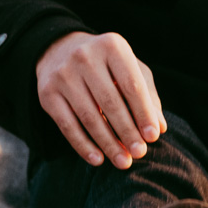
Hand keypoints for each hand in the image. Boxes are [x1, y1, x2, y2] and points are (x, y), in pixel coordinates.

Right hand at [35, 31, 162, 168]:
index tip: (154, 136)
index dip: (143, 112)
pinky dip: (83, 145)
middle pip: (110, 102)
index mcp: (112, 46)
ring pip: (89, 116)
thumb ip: (148, 95)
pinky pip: (67, 125)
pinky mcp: (46, 93)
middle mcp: (85, 57)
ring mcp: (63, 74)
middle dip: (127, 131)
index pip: (132, 85)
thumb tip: (160, 128)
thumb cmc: (107, 64)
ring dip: (108, 143)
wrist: (60, 50)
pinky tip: (98, 159)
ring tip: (123, 162)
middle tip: (140, 153)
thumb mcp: (130, 69)